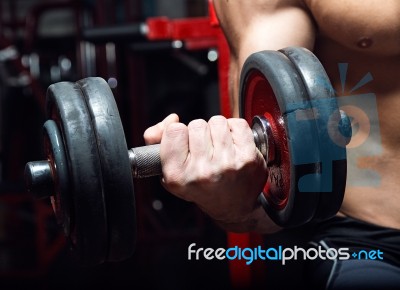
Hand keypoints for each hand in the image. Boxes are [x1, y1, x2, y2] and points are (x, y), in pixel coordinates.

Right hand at [144, 114, 273, 231]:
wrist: (232, 207)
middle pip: (197, 124)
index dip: (180, 133)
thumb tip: (172, 119)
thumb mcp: (170, 169)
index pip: (175, 131)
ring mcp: (227, 165)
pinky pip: (238, 124)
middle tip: (204, 150)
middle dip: (200, 133)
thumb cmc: (200, 186)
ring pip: (217, 122)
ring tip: (218, 147)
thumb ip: (156, 140)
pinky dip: (235, 129)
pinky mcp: (248, 159)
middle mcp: (202, 172)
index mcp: (178, 176)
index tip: (186, 144)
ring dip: (217, 130)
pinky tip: (233, 144)